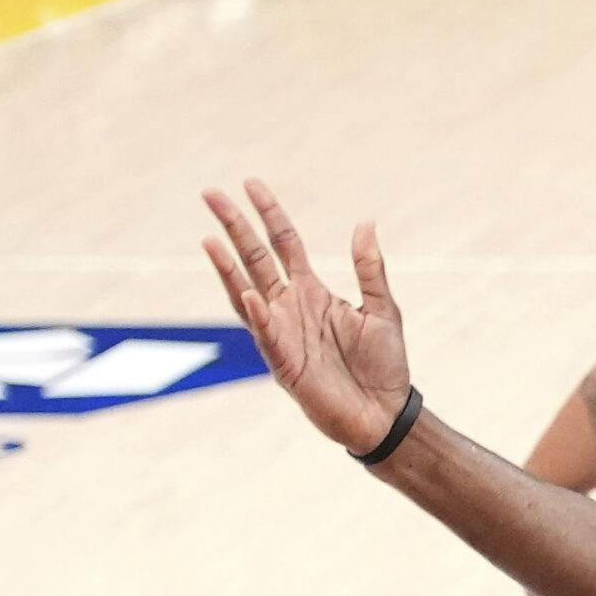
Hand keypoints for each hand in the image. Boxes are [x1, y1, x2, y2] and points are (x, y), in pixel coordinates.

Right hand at [202, 180, 409, 455]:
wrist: (385, 412)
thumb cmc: (382, 363)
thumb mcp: (384, 308)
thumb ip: (370, 269)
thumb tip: (365, 223)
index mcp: (312, 291)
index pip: (284, 242)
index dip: (269, 212)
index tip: (250, 183)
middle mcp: (290, 307)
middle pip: (256, 258)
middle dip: (234, 226)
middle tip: (210, 193)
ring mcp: (282, 332)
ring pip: (247, 292)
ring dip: (229, 267)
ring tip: (211, 239)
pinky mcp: (284, 361)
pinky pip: (266, 333)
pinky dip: (258, 313)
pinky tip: (248, 292)